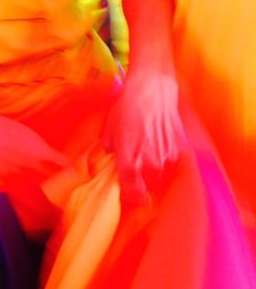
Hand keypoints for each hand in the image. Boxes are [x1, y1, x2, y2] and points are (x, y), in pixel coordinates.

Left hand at [102, 71, 186, 207]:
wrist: (151, 89)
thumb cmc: (126, 108)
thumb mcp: (109, 132)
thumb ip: (110, 152)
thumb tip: (112, 158)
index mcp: (130, 164)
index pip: (134, 198)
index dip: (130, 199)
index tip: (126, 194)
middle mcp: (151, 165)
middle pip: (150, 190)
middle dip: (143, 185)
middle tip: (136, 173)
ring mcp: (167, 158)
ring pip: (162, 177)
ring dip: (155, 172)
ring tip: (147, 154)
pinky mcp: (179, 148)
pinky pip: (172, 162)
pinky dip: (165, 159)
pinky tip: (157, 144)